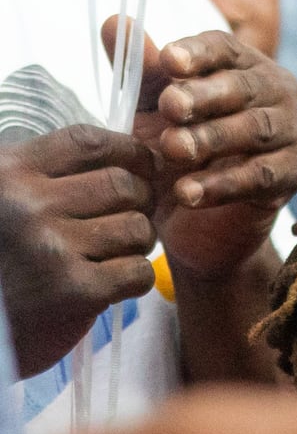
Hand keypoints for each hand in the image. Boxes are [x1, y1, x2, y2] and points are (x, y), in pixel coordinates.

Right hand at [0, 124, 156, 376]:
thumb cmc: (2, 259)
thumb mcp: (7, 201)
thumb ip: (52, 176)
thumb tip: (132, 156)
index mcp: (8, 172)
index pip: (88, 142)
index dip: (130, 151)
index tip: (145, 166)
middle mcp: (28, 205)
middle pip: (123, 185)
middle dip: (141, 202)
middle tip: (131, 217)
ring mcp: (52, 247)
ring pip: (137, 228)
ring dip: (138, 243)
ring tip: (115, 253)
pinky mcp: (75, 290)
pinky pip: (137, 271)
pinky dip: (134, 278)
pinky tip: (111, 283)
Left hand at [107, 21, 296, 279]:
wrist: (199, 221)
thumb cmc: (179, 153)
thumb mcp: (151, 112)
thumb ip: (139, 72)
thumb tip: (113, 22)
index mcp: (241, 65)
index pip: (223, 47)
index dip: (198, 52)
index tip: (169, 62)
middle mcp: (275, 91)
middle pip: (244, 86)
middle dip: (204, 96)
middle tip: (169, 107)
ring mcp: (292, 130)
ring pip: (256, 128)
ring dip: (213, 138)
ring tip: (173, 150)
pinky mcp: (294, 172)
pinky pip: (262, 175)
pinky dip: (223, 184)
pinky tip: (187, 192)